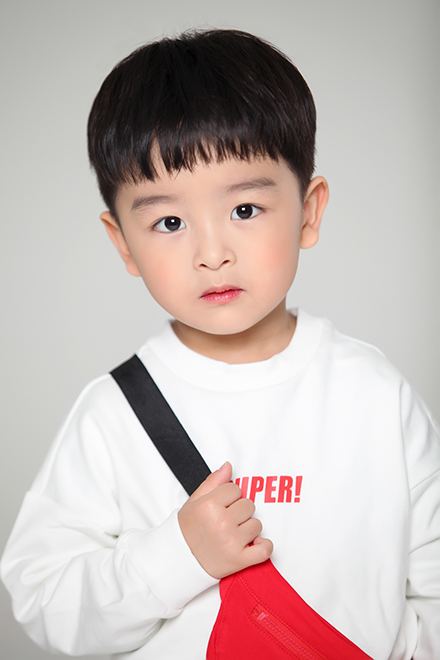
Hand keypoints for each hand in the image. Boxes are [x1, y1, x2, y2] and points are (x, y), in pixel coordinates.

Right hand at [178, 462, 272, 578]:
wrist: (179, 559)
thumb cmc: (187, 530)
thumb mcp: (194, 501)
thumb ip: (213, 482)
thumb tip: (228, 466)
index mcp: (209, 505)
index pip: (235, 489)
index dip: (230, 496)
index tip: (222, 505)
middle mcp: (221, 522)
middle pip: (248, 505)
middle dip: (240, 511)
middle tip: (227, 520)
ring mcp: (231, 542)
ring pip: (257, 524)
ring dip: (248, 528)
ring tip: (233, 534)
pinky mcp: (239, 560)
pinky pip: (264, 550)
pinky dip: (264, 546)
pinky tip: (256, 544)